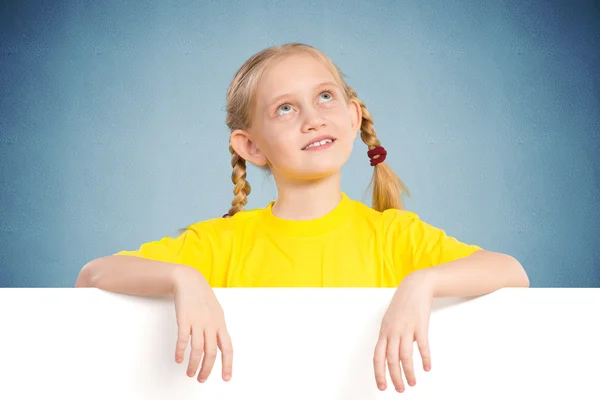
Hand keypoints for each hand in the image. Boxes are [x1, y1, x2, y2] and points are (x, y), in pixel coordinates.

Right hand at [172, 266, 232, 382]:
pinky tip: (179, 359)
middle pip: (211, 353)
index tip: (226, 378)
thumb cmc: (202, 298)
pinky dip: (181, 351)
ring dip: (193, 364)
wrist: (189, 281)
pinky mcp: (184, 319)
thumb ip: (218, 329)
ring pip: (198, 349)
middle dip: (207, 369)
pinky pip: (183, 339)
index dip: (228, 364)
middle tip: (201, 379)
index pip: (228, 348)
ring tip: (189, 373)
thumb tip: (220, 346)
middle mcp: (211, 324)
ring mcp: (198, 322)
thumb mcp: (216, 313)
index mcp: (220, 324)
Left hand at [374, 270, 433, 391]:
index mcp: (384, 331)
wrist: (415, 286)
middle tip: (400, 389)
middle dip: (394, 377)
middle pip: (390, 359)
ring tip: (412, 383)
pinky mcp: (420, 325)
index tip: (382, 386)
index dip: (379, 372)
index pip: (378, 356)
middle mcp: (393, 331)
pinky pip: (422, 345)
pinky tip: (427, 367)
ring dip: (408, 372)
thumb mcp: (390, 320)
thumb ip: (390, 337)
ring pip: (405, 355)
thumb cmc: (403, 304)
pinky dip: (424, 358)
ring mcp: (406, 328)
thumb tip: (392, 354)